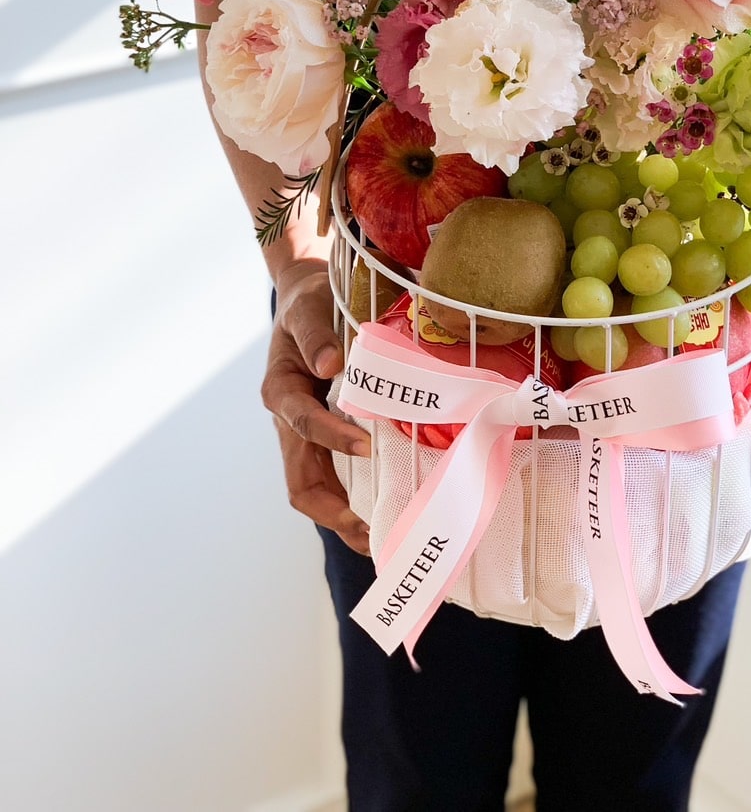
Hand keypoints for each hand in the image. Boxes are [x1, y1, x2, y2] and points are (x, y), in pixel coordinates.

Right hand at [261, 259, 371, 554]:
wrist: (308, 295)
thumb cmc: (309, 300)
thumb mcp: (309, 306)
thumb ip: (316, 332)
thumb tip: (329, 364)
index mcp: (281, 391)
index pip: (303, 425)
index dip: (331, 437)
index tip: (365, 446)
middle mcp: (290, 421)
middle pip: (301, 482)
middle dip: (334, 511)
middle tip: (372, 531)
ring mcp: (306, 435)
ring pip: (316, 488)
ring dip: (344, 517)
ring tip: (380, 540)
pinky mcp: (325, 436)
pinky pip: (333, 477)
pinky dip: (353, 498)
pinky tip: (382, 512)